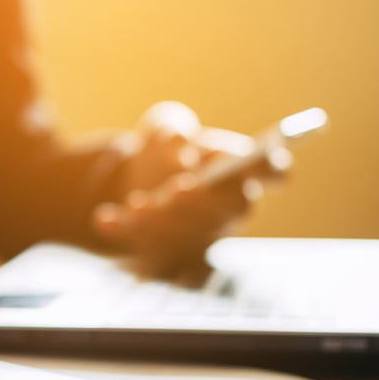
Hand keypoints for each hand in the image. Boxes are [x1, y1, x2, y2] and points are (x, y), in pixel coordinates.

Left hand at [92, 101, 290, 276]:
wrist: (133, 176)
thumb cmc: (164, 144)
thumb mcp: (164, 125)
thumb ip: (173, 129)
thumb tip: (180, 147)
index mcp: (241, 169)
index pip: (274, 171)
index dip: (273, 168)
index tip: (261, 161)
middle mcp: (231, 206)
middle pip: (233, 210)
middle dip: (204, 202)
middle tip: (176, 188)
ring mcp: (205, 234)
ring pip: (193, 236)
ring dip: (163, 222)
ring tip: (134, 203)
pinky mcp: (173, 255)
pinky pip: (154, 254)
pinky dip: (128, 235)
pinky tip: (104, 219)